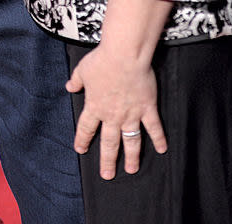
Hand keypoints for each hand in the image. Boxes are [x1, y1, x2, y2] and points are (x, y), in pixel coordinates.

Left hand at [66, 46, 166, 179]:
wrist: (123, 56)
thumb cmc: (102, 60)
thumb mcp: (83, 69)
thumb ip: (76, 80)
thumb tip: (70, 86)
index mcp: (95, 106)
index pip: (86, 128)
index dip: (82, 139)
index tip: (81, 150)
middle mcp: (112, 115)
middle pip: (109, 142)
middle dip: (108, 160)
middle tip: (107, 175)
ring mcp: (131, 114)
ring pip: (131, 141)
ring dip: (131, 157)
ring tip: (131, 170)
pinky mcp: (147, 108)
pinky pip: (154, 127)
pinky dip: (159, 139)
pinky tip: (162, 149)